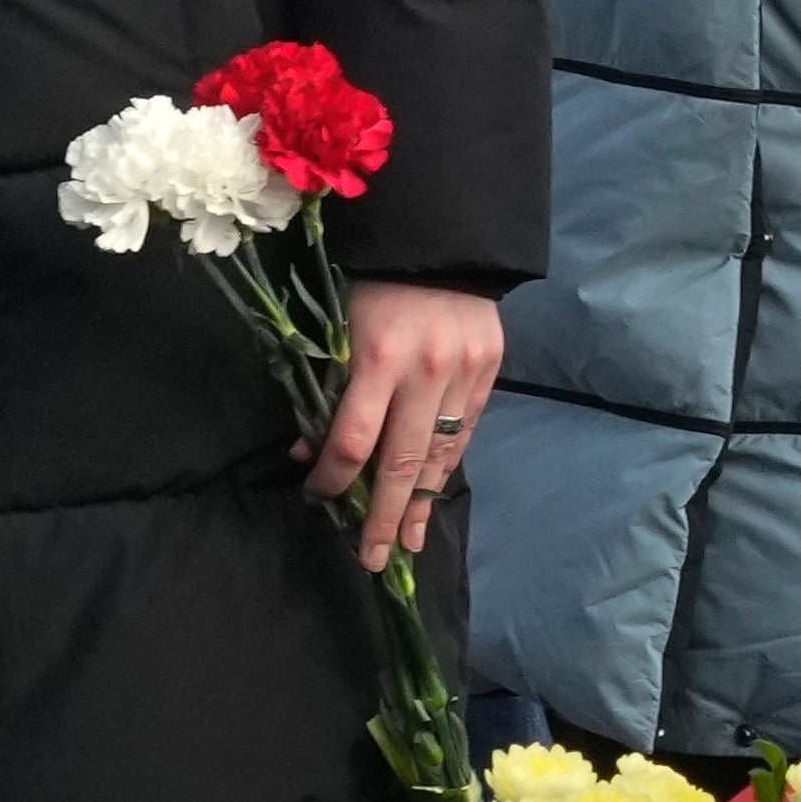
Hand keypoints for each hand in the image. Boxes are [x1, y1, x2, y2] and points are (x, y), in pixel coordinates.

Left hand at [313, 276, 507, 575]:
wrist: (445, 241)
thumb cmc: (375, 284)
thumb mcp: (339, 329)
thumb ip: (328, 389)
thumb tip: (309, 449)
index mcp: (379, 357)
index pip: (354, 439)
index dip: (333, 477)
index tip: (319, 497)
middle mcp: (427, 372)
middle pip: (402, 462)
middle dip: (382, 516)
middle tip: (371, 560)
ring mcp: (465, 374)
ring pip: (441, 454)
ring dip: (421, 504)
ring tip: (407, 543)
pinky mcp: (490, 371)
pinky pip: (465, 432)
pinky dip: (446, 467)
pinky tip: (432, 495)